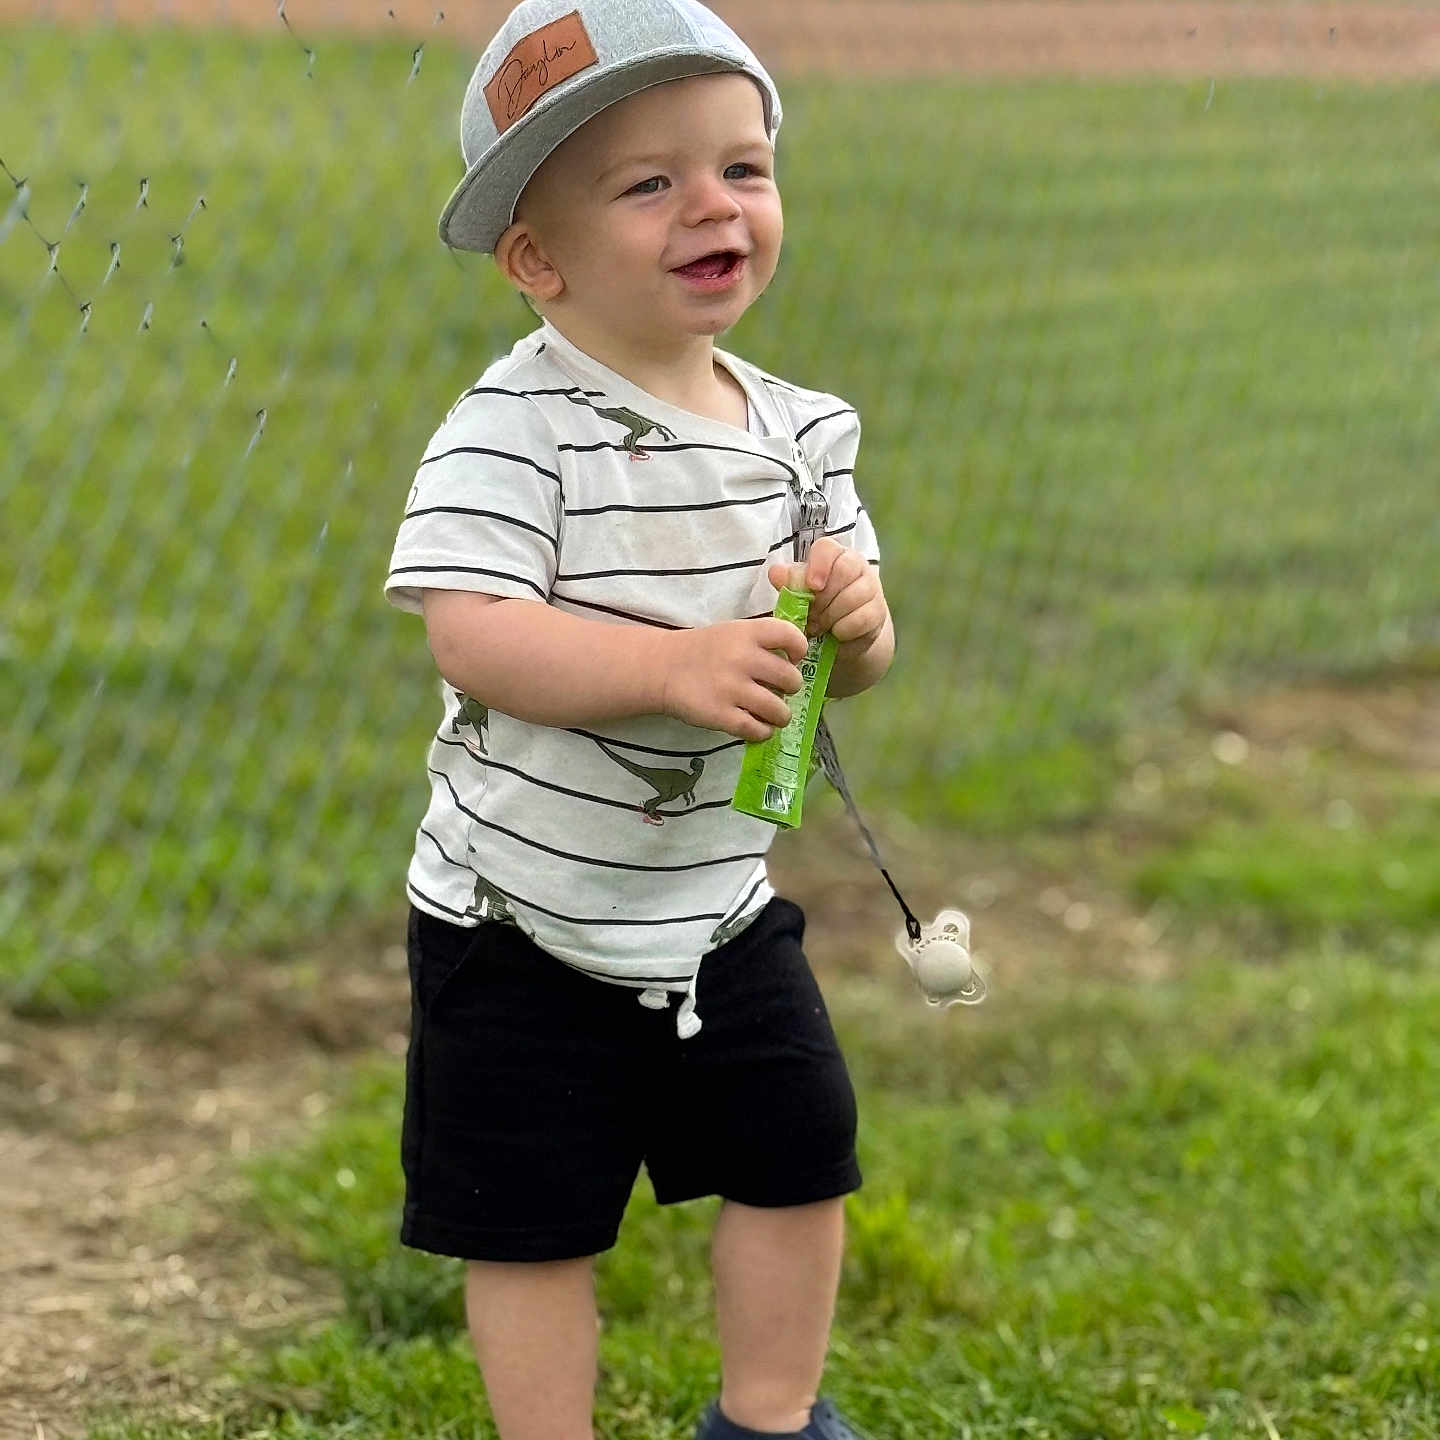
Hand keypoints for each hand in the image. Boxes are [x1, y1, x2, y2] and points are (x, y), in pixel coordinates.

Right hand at [660, 618, 807, 741]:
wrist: (663, 668)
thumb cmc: (705, 651)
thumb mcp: (733, 632)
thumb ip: (762, 642)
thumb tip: (796, 661)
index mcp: (747, 633)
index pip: (792, 636)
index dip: (799, 650)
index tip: (792, 659)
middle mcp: (742, 658)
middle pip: (791, 679)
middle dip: (790, 688)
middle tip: (779, 690)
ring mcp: (731, 688)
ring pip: (779, 710)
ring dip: (780, 715)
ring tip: (772, 714)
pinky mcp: (720, 715)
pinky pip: (757, 730)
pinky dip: (763, 731)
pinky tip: (757, 726)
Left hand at [768, 539, 887, 649]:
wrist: (843, 636)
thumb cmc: (818, 608)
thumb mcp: (800, 595)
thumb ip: (789, 583)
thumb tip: (776, 573)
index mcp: (833, 554)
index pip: (827, 547)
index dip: (819, 565)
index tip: (812, 585)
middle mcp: (855, 564)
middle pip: (843, 570)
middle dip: (822, 598)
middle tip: (811, 614)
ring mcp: (871, 587)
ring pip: (851, 597)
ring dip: (830, 616)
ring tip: (821, 624)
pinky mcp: (878, 611)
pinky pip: (859, 619)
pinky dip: (843, 630)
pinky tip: (836, 632)